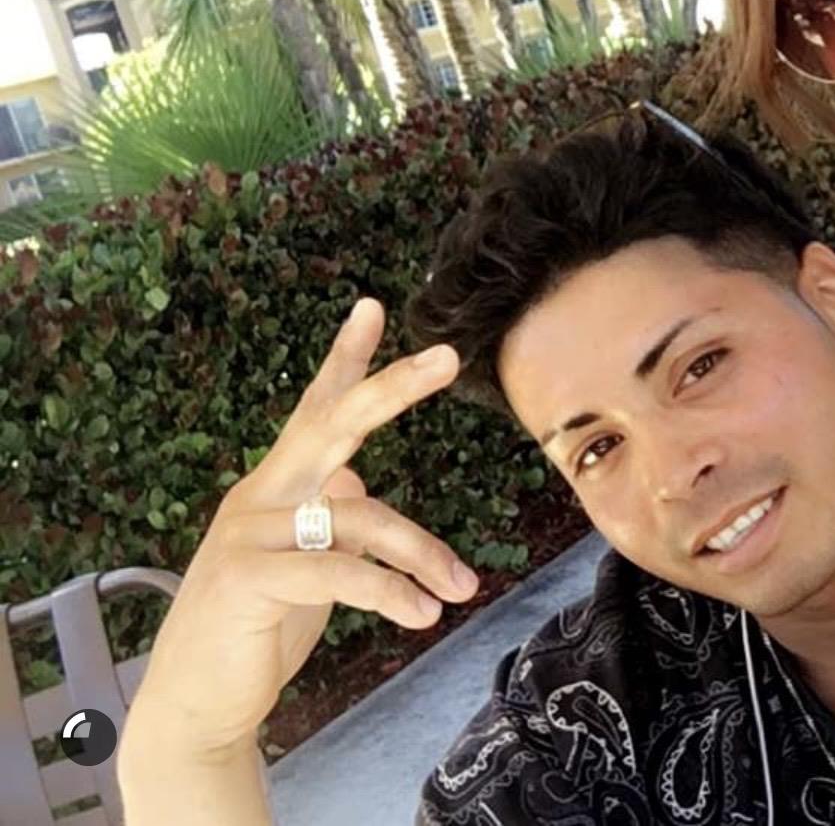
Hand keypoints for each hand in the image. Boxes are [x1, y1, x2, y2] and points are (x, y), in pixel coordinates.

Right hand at [125, 298, 477, 759]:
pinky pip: (340, 572)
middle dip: (392, 387)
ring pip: (359, 517)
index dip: (345, 359)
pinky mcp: (247, 578)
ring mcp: (249, 532)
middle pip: (333, 424)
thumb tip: (356, 487)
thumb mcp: (305, 565)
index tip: (372, 308)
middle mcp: (260, 494)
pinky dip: (390, 592)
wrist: (197, 704)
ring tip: (460, 589)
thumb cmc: (259, 628)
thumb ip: (330, 522)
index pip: (316, 409)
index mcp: (279, 484)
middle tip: (447, 356)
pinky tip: (422, 614)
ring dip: (421, 554)